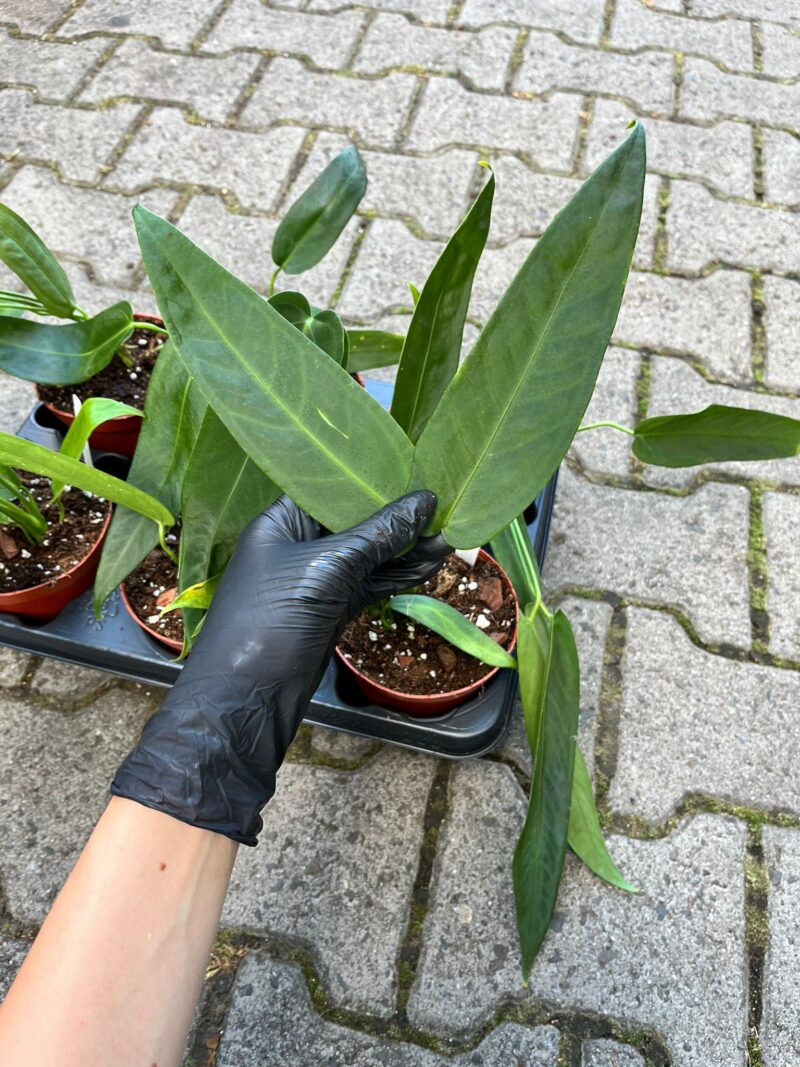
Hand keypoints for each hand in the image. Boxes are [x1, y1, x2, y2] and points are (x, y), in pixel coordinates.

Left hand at [111, 492, 446, 843]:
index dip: (368, 476)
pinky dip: (399, 574)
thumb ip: (377, 534)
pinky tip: (432, 562)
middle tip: (442, 499)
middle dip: (394, 513)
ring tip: (449, 530)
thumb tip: (425, 501)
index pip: (328, 487)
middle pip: (352, 519)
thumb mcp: (327, 569)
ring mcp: (316, 580)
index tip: (413, 465)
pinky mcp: (332, 609)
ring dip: (405, 546)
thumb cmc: (272, 620)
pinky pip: (370, 583)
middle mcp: (298, 545)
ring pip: (367, 554)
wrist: (247, 699)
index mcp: (281, 522)